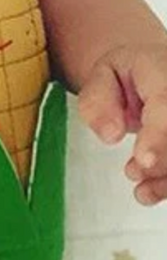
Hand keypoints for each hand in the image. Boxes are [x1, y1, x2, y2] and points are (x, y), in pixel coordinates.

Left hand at [77, 43, 166, 204]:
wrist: (158, 68)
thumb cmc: (131, 72)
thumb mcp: (103, 74)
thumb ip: (99, 100)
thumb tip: (110, 135)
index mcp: (165, 71)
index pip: (166, 104)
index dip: (157, 136)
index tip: (143, 160)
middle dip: (162, 160)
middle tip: (133, 171)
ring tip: (142, 191)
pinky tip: (150, 192)